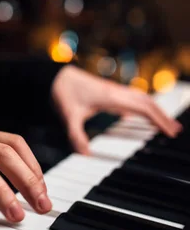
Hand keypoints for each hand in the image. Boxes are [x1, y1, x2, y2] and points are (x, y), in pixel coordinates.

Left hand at [51, 65, 181, 154]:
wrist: (55, 76)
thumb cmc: (62, 93)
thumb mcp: (68, 116)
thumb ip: (76, 135)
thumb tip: (85, 154)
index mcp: (111, 97)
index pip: (143, 108)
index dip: (159, 119)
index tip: (170, 131)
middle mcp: (116, 92)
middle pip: (147, 102)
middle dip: (163, 116)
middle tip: (175, 131)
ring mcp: (113, 90)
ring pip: (141, 98)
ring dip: (155, 110)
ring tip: (165, 124)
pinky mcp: (109, 91)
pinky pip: (132, 98)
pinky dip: (143, 106)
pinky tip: (143, 115)